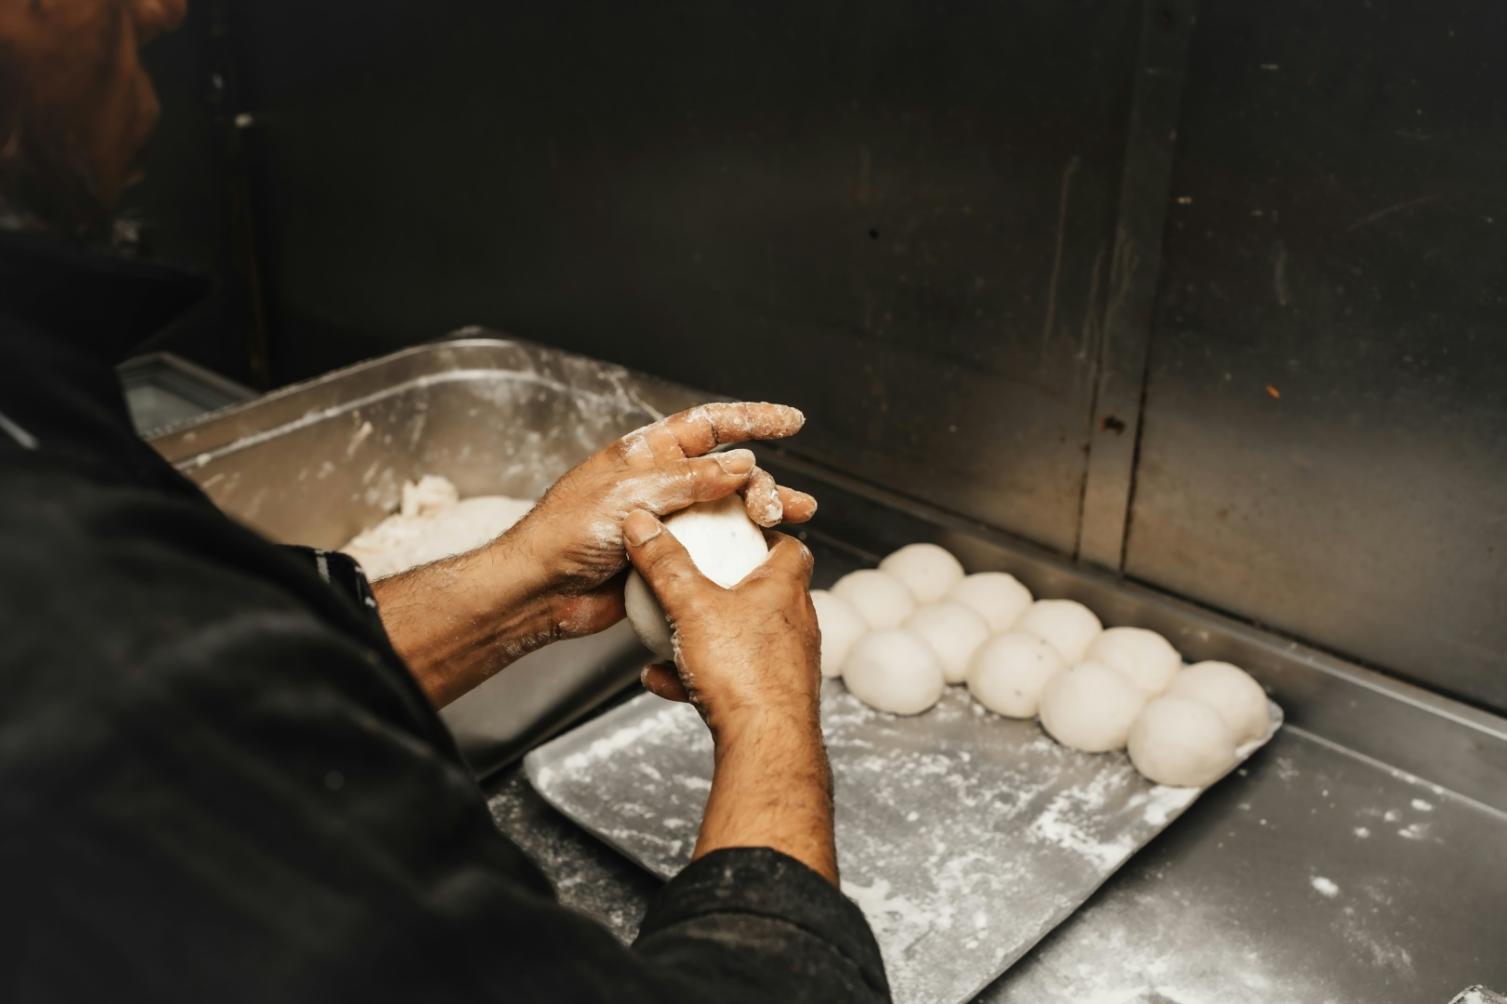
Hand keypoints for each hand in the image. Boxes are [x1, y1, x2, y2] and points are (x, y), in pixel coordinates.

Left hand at [509, 402, 817, 639]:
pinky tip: (767, 556)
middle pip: (730, 472)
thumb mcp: (630, 495)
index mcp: (649, 454)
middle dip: (763, 483)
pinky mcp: (672, 560)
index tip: (792, 423)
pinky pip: (717, 551)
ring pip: (731, 512)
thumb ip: (689, 479)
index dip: (753, 419)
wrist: (541, 591)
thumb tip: (741, 465)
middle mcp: (664, 484)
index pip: (710, 425)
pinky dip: (746, 551)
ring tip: (791, 522)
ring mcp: (670, 522)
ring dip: (765, 514)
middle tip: (775, 508)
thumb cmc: (566, 534)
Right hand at [622, 507, 836, 882]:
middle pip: (767, 592)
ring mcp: (787, 664)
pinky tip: (661, 679)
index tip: (736, 532)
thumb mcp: (692, 606)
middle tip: (697, 580)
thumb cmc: (743, 672)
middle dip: (731, 585)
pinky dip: (697, 675)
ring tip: (673, 634)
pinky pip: (731, 678)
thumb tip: (644, 523)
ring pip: (745, 638)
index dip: (765, 534)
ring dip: (709, 634)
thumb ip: (665, 564)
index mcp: (785, 590)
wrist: (767, 746)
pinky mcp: (774, 698)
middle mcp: (795, 625)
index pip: (790, 547)